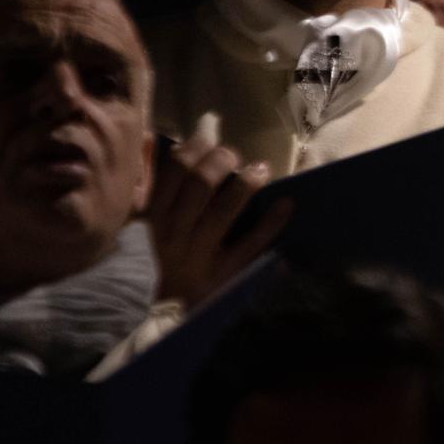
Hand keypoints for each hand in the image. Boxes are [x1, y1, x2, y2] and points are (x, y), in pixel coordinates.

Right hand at [146, 123, 290, 305]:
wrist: (175, 308)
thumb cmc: (170, 252)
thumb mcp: (157, 221)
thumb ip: (162, 183)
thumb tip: (172, 135)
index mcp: (157, 217)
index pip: (173, 172)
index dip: (195, 149)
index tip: (210, 140)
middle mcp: (176, 233)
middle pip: (199, 185)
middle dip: (221, 161)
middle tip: (235, 155)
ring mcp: (201, 254)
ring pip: (223, 212)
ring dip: (246, 185)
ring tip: (261, 169)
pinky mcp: (227, 272)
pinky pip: (252, 243)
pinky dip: (272, 221)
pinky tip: (287, 203)